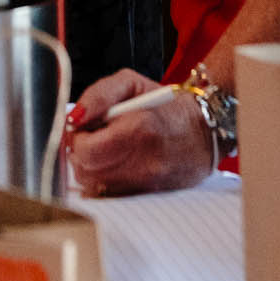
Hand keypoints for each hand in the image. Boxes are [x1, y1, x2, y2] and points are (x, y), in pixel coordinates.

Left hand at [63, 69, 216, 196]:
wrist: (206, 129)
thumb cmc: (166, 104)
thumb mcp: (131, 83)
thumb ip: (97, 95)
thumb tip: (73, 118)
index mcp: (138, 128)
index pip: (86, 150)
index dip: (76, 139)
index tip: (83, 129)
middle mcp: (144, 160)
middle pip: (86, 172)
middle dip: (80, 155)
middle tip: (91, 140)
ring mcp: (149, 182)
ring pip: (96, 188)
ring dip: (91, 170)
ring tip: (104, 152)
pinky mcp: (151, 195)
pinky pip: (112, 197)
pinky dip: (105, 183)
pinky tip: (115, 166)